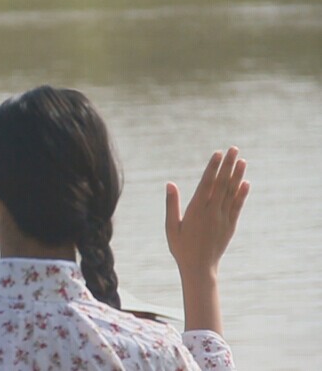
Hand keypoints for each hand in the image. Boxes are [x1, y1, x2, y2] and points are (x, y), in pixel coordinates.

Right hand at [165, 146, 249, 277]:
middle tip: (234, 149)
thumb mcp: (171, 226)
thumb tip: (170, 183)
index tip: (218, 153)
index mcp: (196, 210)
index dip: (213, 167)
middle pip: (222, 184)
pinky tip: (246, 183)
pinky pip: (237, 206)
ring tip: (243, 161)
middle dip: (228, 165)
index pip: (207, 183)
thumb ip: (171, 204)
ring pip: (232, 192)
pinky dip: (242, 194)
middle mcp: (212, 212)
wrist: (199, 268)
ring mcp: (223, 218)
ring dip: (238, 175)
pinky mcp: (230, 225)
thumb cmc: (181, 247)